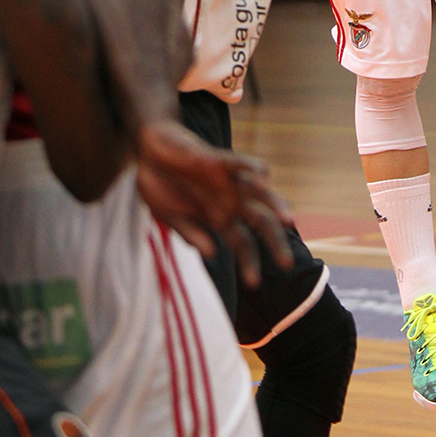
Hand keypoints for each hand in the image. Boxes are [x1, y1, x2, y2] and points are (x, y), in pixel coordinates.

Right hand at [135, 119, 293, 283]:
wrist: (148, 153)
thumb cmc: (161, 186)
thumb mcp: (169, 217)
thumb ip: (190, 233)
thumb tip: (211, 255)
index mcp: (219, 220)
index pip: (242, 245)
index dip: (250, 264)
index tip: (253, 284)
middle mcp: (230, 201)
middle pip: (261, 223)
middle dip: (275, 242)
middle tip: (287, 264)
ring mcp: (227, 181)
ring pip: (260, 193)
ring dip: (275, 204)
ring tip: (286, 220)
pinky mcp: (218, 160)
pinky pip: (240, 163)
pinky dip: (251, 167)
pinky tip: (262, 175)